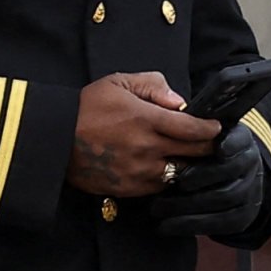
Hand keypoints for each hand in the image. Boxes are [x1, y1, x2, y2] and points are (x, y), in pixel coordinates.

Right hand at [70, 71, 219, 198]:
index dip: (211, 129)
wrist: (52, 138)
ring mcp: (136, 172)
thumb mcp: (119, 82)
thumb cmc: (87, 106)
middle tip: (213, 143)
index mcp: (147, 120)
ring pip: (177, 174)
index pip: (193, 129)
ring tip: (190, 157)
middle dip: (207, 148)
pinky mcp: (125, 188)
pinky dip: (166, 179)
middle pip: (192, 153)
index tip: (218, 127)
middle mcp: (146, 148)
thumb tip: (180, 102)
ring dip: (187, 166)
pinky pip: (157, 187)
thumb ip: (154, 86)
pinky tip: (166, 168)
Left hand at [142, 119, 270, 239]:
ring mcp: (248, 190)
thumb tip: (175, 107)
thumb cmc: (197, 150)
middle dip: (199, 177)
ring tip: (157, 207)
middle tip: (171, 180)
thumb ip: (184, 118)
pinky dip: (191, 225)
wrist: (223, 179)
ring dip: (189, 205)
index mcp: (239, 138)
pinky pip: (219, 223)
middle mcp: (249, 163)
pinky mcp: (241, 215)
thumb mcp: (196, 129)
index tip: (210, 148)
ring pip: (224, 198)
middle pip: (229, 170)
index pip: (236, 139)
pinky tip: (166, 225)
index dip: (225, 144)